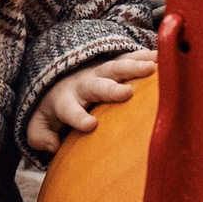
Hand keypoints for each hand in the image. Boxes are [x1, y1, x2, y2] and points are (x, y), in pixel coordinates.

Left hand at [27, 51, 157, 151]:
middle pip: (97, 85)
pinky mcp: (115, 65)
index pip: (70, 110)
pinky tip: (164, 55)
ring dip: (134, 66)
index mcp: (66, 101)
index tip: (90, 125)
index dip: (78, 118)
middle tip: (126, 93)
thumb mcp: (38, 125)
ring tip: (153, 67)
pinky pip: (131, 58)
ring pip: (116, 67)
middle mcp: (84, 84)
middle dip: (110, 89)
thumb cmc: (54, 110)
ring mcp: (101, 72)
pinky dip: (146, 55)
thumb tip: (52, 145)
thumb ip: (39, 136)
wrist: (60, 81)